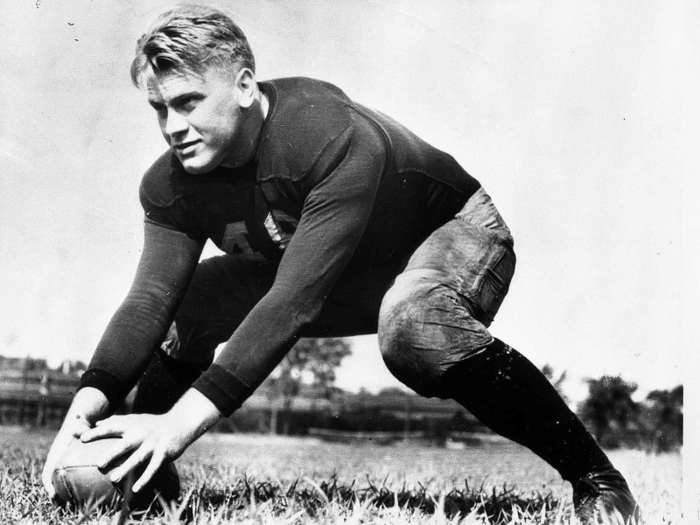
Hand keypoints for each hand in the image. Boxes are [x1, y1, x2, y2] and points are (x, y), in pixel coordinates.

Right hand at [42, 387, 109, 498]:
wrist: (79, 423)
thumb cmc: (78, 426)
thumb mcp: (79, 426)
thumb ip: (80, 430)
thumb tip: (83, 434)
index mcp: (54, 455)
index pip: (47, 473)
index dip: (48, 485)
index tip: (53, 494)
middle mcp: (56, 462)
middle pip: (52, 482)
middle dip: (54, 493)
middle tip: (61, 505)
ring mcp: (62, 464)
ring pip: (61, 481)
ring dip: (64, 492)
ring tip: (71, 503)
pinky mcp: (70, 465)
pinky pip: (70, 477)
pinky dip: (75, 485)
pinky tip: (86, 492)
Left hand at [81, 389, 220, 492]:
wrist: (179, 423)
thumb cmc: (152, 424)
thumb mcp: (136, 419)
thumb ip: (117, 421)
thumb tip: (96, 424)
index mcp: (132, 425)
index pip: (112, 427)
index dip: (97, 432)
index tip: (82, 439)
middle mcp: (142, 434)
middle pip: (125, 444)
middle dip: (112, 453)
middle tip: (99, 464)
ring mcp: (153, 444)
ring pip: (139, 458)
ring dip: (127, 468)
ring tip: (114, 479)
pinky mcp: (164, 453)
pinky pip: (153, 468)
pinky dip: (145, 478)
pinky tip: (135, 489)